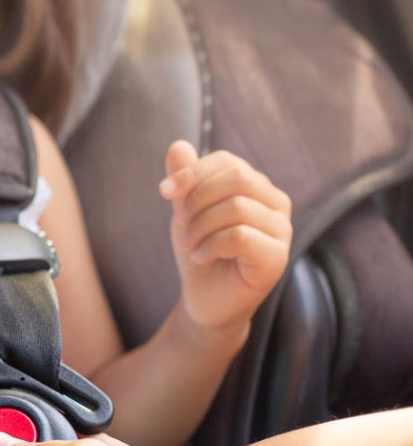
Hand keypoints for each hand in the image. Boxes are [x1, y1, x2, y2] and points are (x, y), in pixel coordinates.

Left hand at [159, 140, 291, 334]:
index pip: (227, 162)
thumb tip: (177, 145)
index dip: (192, 172)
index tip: (164, 192)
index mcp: (257, 186)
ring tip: (188, 244)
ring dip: (200, 226)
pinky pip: (241, 235)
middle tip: (179, 225)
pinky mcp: (277, 257)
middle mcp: (276, 203)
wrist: (204, 299)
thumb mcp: (185, 212)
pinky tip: (200, 256)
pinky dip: (211, 244)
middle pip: (237, 179)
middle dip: (197, 200)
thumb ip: (184, 180)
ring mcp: (282, 230)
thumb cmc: (200, 251)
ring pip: (237, 207)